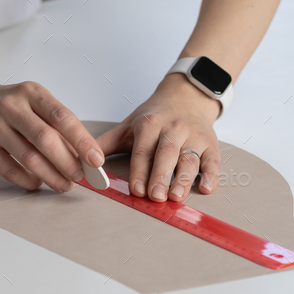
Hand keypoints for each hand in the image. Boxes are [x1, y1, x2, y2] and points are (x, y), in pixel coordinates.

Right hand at [0, 74, 105, 193]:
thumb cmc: (6, 103)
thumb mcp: (31, 100)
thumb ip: (53, 122)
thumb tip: (82, 152)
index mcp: (31, 92)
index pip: (62, 116)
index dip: (82, 140)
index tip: (96, 159)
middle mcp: (12, 106)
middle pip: (46, 139)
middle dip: (68, 162)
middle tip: (80, 176)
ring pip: (29, 157)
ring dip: (51, 176)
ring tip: (63, 184)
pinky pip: (9, 169)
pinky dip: (27, 180)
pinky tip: (37, 183)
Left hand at [95, 73, 221, 201]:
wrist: (186, 96)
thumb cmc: (154, 116)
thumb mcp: (128, 125)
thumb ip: (105, 144)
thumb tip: (81, 162)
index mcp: (149, 124)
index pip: (143, 150)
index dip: (139, 170)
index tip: (136, 190)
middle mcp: (172, 128)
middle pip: (166, 154)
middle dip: (160, 175)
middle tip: (155, 196)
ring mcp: (193, 136)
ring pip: (189, 158)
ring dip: (183, 179)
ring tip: (176, 196)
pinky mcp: (210, 144)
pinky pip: (212, 160)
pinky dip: (211, 174)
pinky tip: (207, 187)